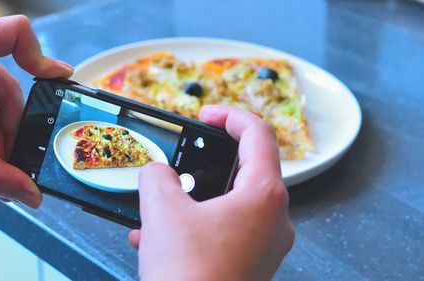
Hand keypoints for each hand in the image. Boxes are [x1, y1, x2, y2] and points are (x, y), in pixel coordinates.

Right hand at [129, 105, 293, 280]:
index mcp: (264, 195)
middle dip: (205, 163)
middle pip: (244, 169)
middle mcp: (274, 219)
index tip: (206, 116)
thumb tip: (157, 173)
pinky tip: (160, 237)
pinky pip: (225, 230)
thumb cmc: (190, 275)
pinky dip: (196, 225)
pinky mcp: (251, 264)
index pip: (258, 134)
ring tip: (160, 206)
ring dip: (194, 198)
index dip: (230, 115)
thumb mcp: (161, 210)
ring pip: (230, 203)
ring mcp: (265, 244)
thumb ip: (157, 176)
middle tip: (182, 161)